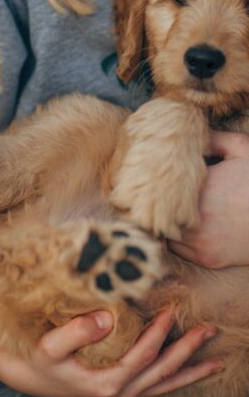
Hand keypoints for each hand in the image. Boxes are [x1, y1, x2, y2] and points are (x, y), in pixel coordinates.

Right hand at [0, 308, 220, 396]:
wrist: (31, 377)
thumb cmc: (40, 358)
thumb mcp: (50, 345)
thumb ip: (77, 332)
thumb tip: (107, 318)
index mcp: (106, 383)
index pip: (143, 355)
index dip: (159, 333)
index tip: (171, 310)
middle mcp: (119, 393)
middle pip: (162, 371)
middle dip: (188, 351)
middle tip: (209, 330)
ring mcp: (122, 395)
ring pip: (164, 383)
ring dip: (189, 369)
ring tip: (215, 360)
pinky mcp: (120, 391)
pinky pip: (155, 386)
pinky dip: (175, 378)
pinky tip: (187, 370)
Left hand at [169, 131, 248, 268]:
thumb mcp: (242, 149)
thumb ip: (213, 139)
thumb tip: (187, 137)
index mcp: (199, 190)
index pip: (159, 187)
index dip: (157, 181)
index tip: (158, 176)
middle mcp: (195, 219)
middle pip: (157, 211)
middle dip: (157, 202)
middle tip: (156, 193)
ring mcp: (200, 242)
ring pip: (164, 232)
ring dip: (166, 221)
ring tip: (170, 209)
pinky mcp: (207, 258)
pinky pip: (177, 249)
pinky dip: (177, 238)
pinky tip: (184, 225)